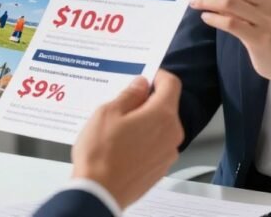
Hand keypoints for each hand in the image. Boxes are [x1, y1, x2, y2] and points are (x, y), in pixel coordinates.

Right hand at [71, 71, 183, 208]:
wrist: (98, 194)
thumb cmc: (101, 155)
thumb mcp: (108, 112)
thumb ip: (129, 95)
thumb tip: (140, 85)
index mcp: (162, 116)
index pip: (171, 84)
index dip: (158, 76)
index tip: (145, 77)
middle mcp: (172, 134)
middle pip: (166, 106)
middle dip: (147, 101)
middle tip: (122, 104)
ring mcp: (168, 154)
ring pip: (160, 127)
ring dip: (144, 122)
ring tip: (117, 129)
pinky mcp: (160, 169)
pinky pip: (156, 146)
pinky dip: (143, 140)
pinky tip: (121, 146)